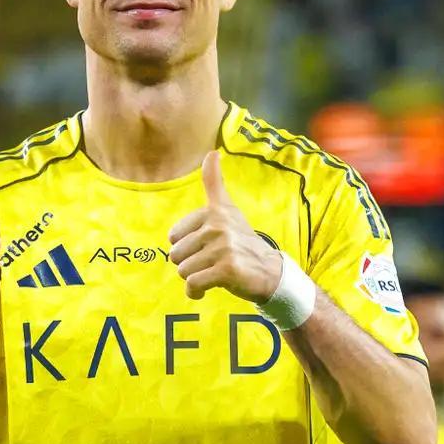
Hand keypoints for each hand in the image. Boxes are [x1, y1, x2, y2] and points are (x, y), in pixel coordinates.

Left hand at [168, 152, 282, 303]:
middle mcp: (218, 226)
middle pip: (176, 255)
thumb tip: (212, 152)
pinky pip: (193, 284)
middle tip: (212, 263)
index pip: (173, 236)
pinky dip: (196, 292)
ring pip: (183, 270)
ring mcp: (223, 247)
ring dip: (194, 278)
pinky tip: (210, 288)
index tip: (208, 246)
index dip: (186, 247)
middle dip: (190, 264)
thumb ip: (214, 182)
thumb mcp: (228, 209)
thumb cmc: (242, 242)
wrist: (269, 272)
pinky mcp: (227, 269)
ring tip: (214, 273)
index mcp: (214, 211)